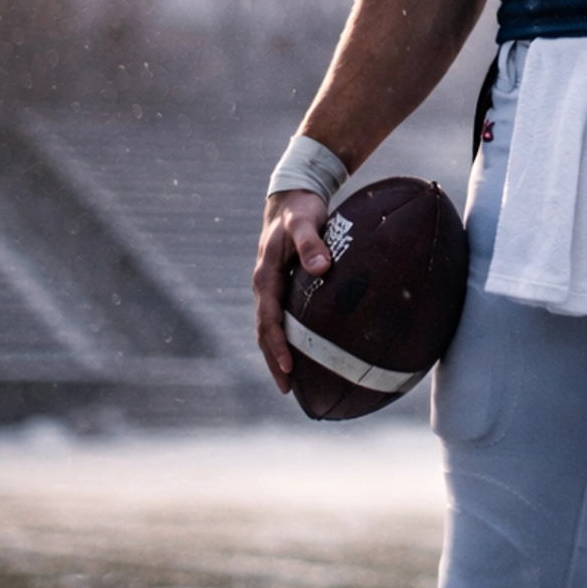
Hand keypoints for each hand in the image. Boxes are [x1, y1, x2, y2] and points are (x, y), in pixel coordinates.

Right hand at [252, 190, 330, 388]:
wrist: (291, 198)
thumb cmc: (300, 210)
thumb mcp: (305, 222)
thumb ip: (312, 243)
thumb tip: (322, 268)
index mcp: (265, 276)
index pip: (268, 319)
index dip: (276, 345)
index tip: (288, 367)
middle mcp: (264, 286)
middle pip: (264, 331)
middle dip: (273, 360)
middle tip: (287, 390)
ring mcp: (271, 287)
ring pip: (270, 327)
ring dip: (277, 353)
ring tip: (291, 381)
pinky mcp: (281, 286)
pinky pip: (280, 318)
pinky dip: (286, 338)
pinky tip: (303, 351)